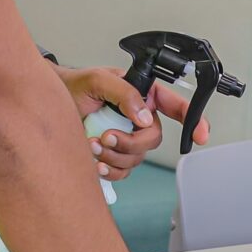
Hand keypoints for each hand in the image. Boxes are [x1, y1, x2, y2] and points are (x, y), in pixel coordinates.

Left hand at [53, 62, 207, 180]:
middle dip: (130, 142)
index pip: (175, 107)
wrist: (50, 105)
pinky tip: (96, 162)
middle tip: (106, 137)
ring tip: (92, 143)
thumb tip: (145, 116)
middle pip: (153, 139)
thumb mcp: (97, 80)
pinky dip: (110, 170)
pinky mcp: (115, 156)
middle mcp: (139, 118)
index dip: (194, 120)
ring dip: (114, 155)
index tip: (201, 135)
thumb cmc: (74, 86)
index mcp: (143, 95)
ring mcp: (127, 138)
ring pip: (137, 158)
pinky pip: (123, 172)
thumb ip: (124, 93)